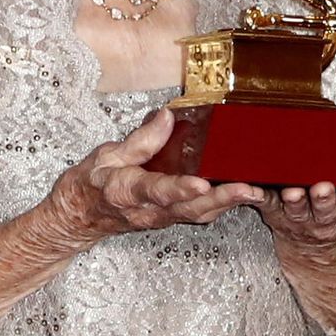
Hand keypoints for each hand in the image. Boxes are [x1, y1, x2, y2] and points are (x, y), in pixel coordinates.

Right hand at [48, 108, 264, 242]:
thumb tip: (167, 117)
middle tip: (248, 189)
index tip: (201, 185)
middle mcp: (148, 211)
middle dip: (221, 199)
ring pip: (199, 215)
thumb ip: (140, 140)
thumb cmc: (91, 185)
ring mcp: (161, 218)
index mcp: (128, 191)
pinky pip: (199, 215)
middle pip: (189, 209)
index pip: (157, 191)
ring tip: (256, 192)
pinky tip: (242, 195)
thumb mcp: (106, 155)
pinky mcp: (170, 218)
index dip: (180, 189)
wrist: (79, 217)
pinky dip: (222, 206)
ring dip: (228, 204)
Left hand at [255, 177, 335, 251]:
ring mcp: (300, 220)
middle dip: (324, 200)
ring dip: (294, 200)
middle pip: (327, 212)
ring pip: (296, 211)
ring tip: (291, 191)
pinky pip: (264, 204)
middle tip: (323, 188)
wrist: (308, 243)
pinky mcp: (274, 213)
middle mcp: (327, 220)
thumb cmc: (331, 206)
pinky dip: (254, 195)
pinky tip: (248, 188)